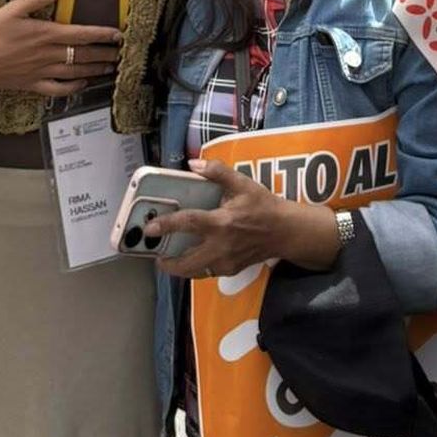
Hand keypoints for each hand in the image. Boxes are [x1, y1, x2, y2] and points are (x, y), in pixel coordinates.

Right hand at [0, 0, 122, 94]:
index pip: (81, 34)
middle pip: (83, 55)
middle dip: (105, 54)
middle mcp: (48, 55)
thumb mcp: (14, 8)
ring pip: (75, 73)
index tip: (119, 35)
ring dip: (95, 70)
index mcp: (46, 34)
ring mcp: (41, 72)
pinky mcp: (32, 85)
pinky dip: (73, 88)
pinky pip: (58, 89)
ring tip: (111, 68)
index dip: (102, 35)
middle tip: (122, 53)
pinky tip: (83, 84)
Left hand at [151, 161, 340, 279]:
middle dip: (168, 264)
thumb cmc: (264, 206)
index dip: (166, 225)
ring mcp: (226, 262)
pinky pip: (208, 271)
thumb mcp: (243, 183)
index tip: (149, 228)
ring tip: (170, 259)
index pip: (188, 223)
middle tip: (156, 255)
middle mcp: (221, 246)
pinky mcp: (231, 270)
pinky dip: (197, 267)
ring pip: (196, 272)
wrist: (286, 231)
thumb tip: (193, 165)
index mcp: (222, 223)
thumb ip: (217, 172)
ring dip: (180, 268)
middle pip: (187, 263)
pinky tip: (193, 256)